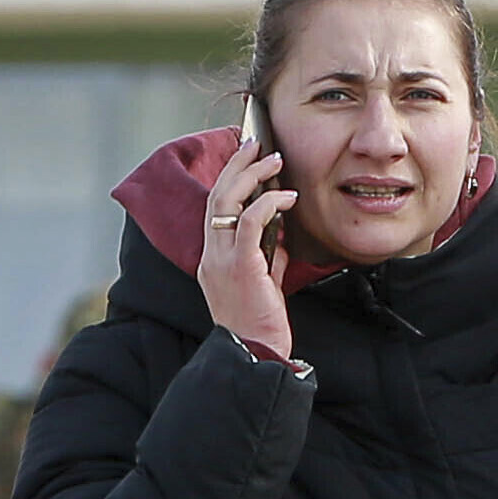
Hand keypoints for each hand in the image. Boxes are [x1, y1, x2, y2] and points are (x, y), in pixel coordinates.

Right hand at [192, 144, 297, 358]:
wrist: (254, 355)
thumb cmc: (259, 324)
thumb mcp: (263, 282)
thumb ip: (266, 255)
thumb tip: (279, 230)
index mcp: (212, 258)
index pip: (215, 207)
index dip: (229, 177)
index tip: (247, 156)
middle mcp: (211, 255)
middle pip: (216, 196)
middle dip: (237, 165)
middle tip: (257, 143)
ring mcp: (222, 260)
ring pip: (227, 202)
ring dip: (251, 175)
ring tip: (273, 159)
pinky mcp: (240, 267)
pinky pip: (249, 223)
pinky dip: (267, 203)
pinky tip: (286, 197)